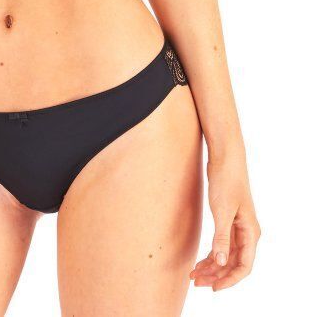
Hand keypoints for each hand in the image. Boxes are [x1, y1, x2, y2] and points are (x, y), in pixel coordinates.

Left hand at [190, 152, 260, 291]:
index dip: (229, 280)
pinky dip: (212, 255)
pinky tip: (200, 261)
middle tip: (196, 282)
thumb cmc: (227, 180)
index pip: (244, 266)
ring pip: (227, 256)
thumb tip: (220, 262)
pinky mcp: (228, 220)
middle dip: (217, 276)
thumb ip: (221, 237)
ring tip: (194, 275)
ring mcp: (238, 227)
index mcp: (251, 232)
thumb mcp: (222, 210)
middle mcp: (247, 233)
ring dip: (212, 267)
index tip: (213, 288)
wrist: (225, 157)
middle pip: (234, 264)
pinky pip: (222, 245)